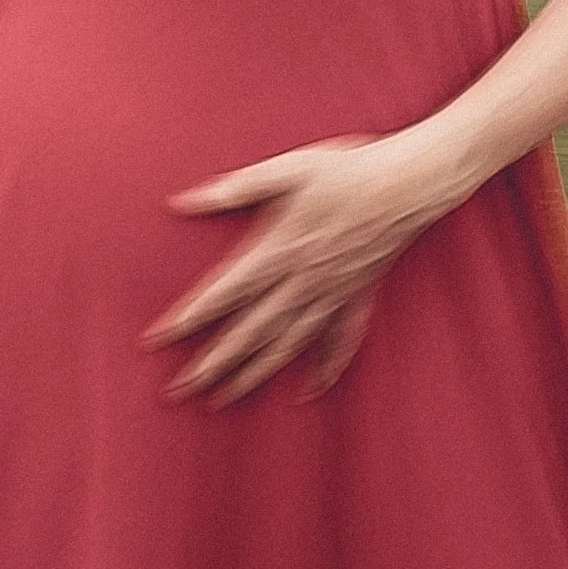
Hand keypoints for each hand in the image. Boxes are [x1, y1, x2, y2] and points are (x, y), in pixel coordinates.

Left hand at [142, 137, 433, 402]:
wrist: (409, 183)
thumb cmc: (347, 171)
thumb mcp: (286, 169)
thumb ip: (234, 189)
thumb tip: (182, 200)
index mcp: (277, 251)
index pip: (222, 294)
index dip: (188, 318)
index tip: (158, 340)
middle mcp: (301, 282)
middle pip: (248, 332)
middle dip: (212, 364)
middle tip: (180, 390)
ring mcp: (331, 295)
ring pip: (286, 346)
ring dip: (253, 374)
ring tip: (225, 399)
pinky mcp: (358, 297)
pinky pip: (340, 343)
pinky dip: (325, 369)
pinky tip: (310, 390)